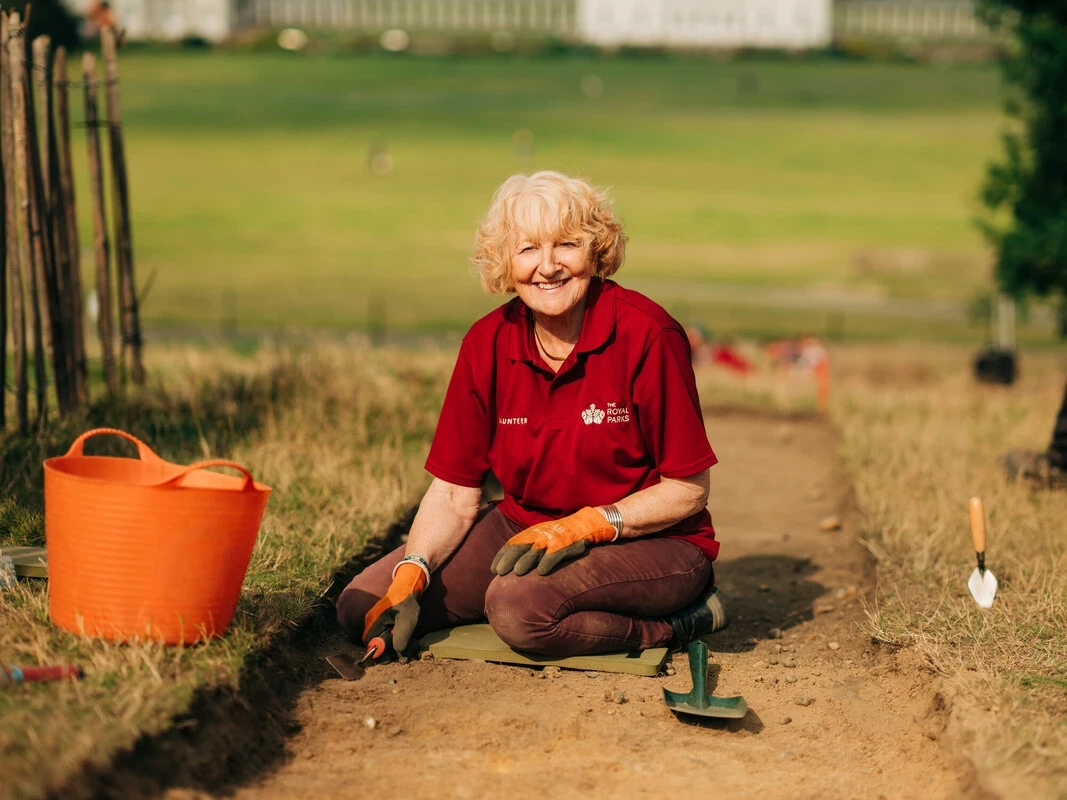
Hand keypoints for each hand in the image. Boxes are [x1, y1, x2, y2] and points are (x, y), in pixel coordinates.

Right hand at [363, 562, 427, 652]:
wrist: (409, 587)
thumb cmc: (407, 602)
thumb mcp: (407, 620)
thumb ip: (402, 636)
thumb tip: (397, 651)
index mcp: (373, 622)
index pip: (370, 645)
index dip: (381, 654)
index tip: (394, 656)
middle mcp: (372, 623)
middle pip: (378, 645)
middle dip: (393, 651)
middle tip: (408, 652)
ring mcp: (378, 622)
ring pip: (385, 641)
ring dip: (399, 646)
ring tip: (413, 645)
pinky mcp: (385, 622)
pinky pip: (389, 635)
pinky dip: (400, 640)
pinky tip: (411, 639)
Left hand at [491, 506, 616, 576]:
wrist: (586, 524)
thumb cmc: (562, 534)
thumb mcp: (542, 537)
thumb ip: (529, 548)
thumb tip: (513, 565)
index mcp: (532, 533)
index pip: (513, 543)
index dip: (502, 556)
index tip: (493, 569)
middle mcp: (540, 535)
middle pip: (520, 547)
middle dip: (509, 559)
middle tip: (499, 572)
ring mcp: (553, 539)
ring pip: (536, 550)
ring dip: (525, 561)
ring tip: (516, 573)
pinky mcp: (566, 544)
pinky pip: (556, 554)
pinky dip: (548, 562)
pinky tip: (541, 572)